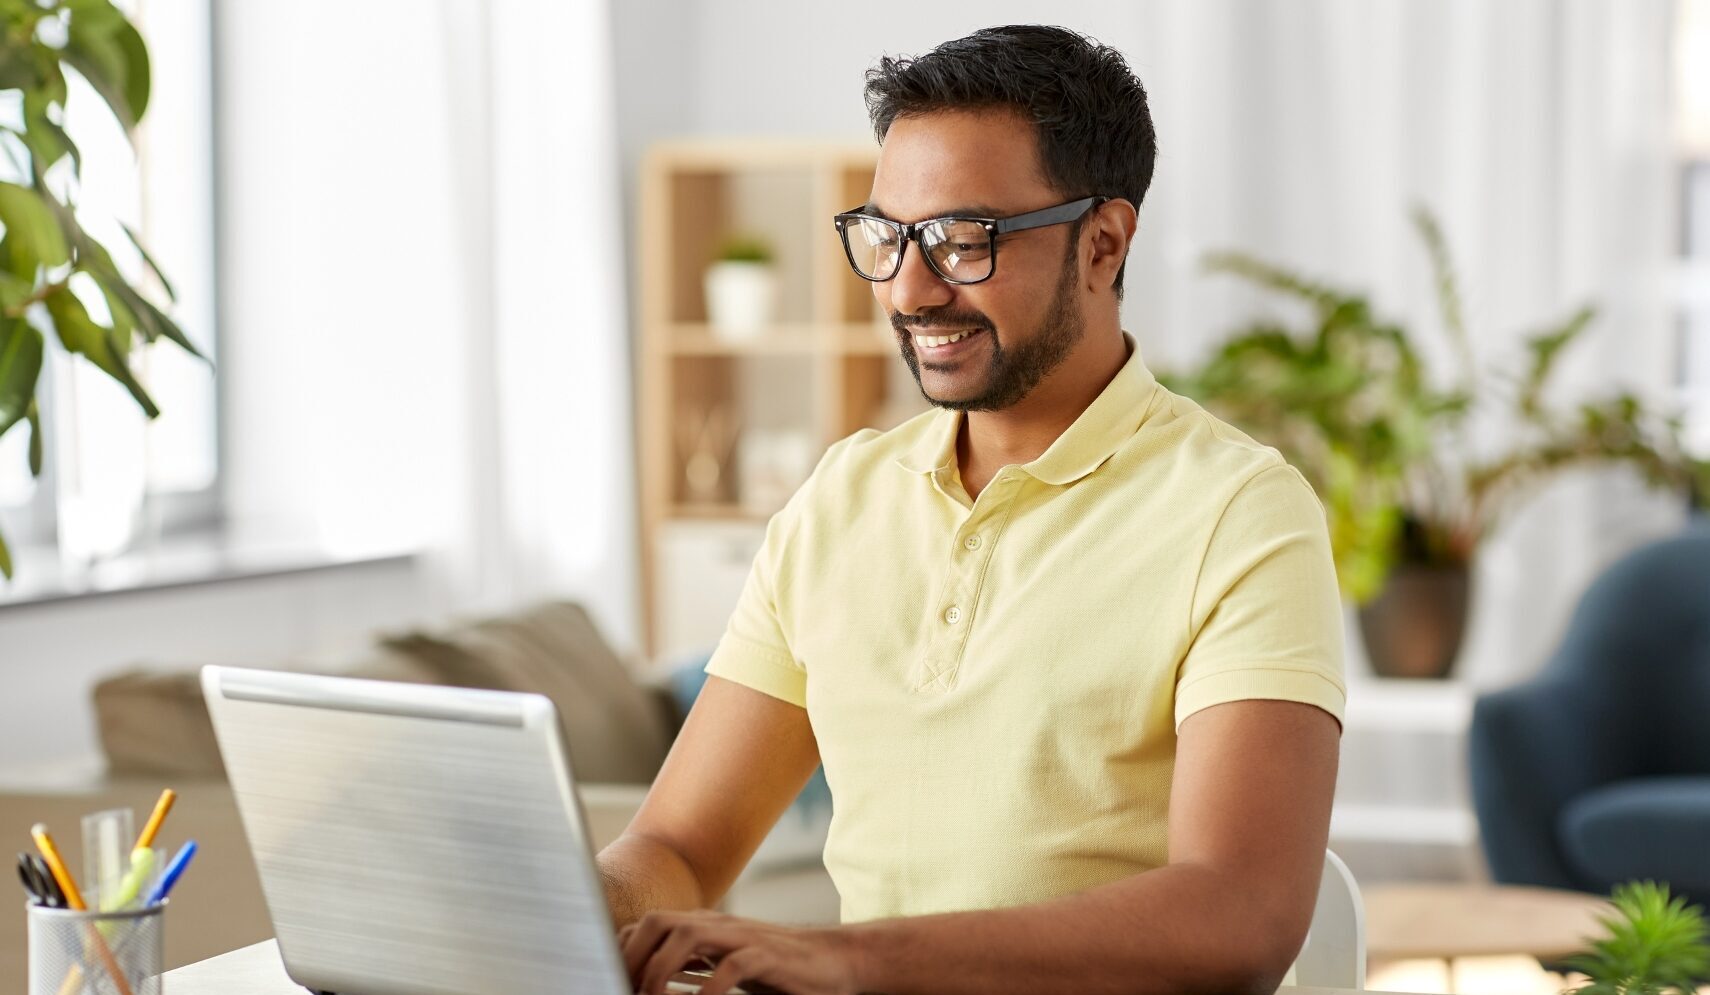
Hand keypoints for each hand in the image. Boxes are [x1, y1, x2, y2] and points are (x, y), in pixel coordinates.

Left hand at [619, 909, 862, 994]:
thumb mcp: (725, 965)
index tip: (612, 981)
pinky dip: (710, 988)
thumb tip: (649, 984)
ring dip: (661, 968)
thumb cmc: (777, 969)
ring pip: (688, 934)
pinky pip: (733, 965)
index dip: (623, 951)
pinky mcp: (769, 956)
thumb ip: (692, 966)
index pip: (648, 925)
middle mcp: (718, 926)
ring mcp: (743, 937)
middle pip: (659, 921)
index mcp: (704, 927)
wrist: (836, 960)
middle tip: (624, 990)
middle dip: (632, 956)